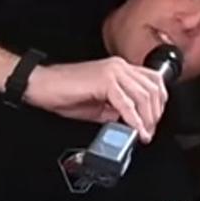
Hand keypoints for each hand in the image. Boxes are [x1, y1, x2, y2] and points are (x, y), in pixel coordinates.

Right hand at [24, 57, 169, 141]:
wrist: (40, 85)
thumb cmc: (64, 93)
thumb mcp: (99, 105)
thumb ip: (119, 110)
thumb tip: (134, 123)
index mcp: (121, 69)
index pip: (154, 82)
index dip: (159, 104)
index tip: (153, 123)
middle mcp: (120, 67)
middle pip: (153, 89)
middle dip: (155, 114)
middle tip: (149, 132)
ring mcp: (113, 71)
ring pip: (144, 96)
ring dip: (147, 119)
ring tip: (143, 134)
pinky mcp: (104, 80)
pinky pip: (127, 103)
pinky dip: (134, 120)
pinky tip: (135, 131)